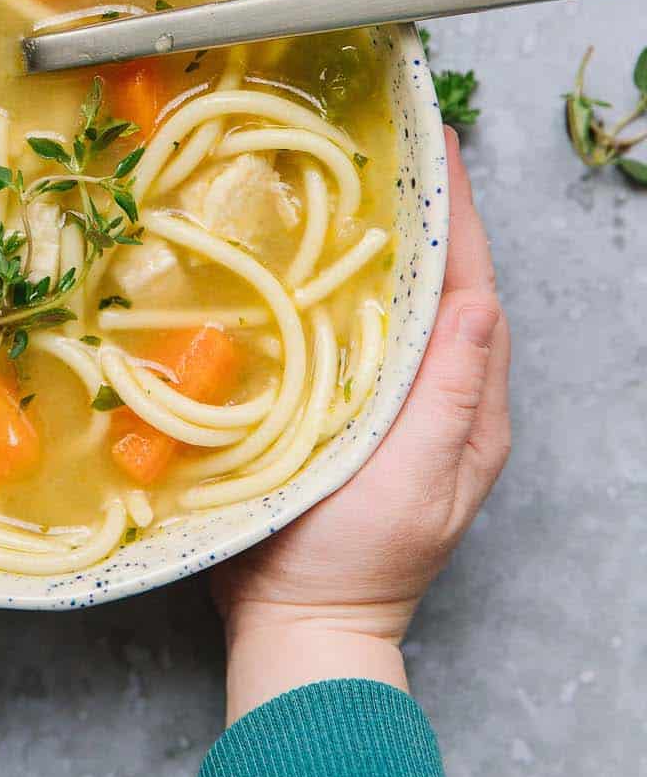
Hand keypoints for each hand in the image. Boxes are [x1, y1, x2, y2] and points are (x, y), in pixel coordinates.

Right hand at [213, 129, 510, 720]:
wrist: (298, 627)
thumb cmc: (357, 562)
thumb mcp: (414, 482)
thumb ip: (448, 399)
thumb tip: (478, 302)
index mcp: (468, 411)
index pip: (472, 292)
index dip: (460, 219)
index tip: (443, 152)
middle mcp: (440, 401)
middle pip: (446, 289)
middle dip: (432, 217)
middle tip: (403, 150)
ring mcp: (395, 409)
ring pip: (406, 309)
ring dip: (395, 246)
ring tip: (366, 185)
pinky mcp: (348, 416)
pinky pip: (363, 336)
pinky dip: (352, 289)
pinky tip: (320, 263)